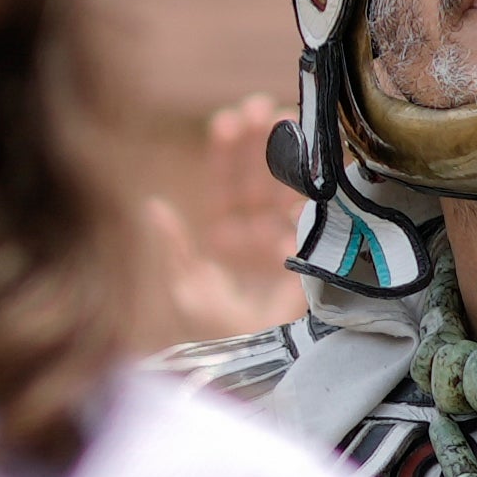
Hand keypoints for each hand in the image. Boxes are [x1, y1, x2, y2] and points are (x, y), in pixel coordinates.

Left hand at [143, 95, 305, 343]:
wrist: (260, 368)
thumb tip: (153, 206)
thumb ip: (174, 249)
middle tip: (262, 108)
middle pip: (259, 171)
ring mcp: (287, 233)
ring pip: (289, 182)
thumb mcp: (189, 292)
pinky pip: (318, 210)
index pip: (225, 178)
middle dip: (261, 137)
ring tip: (290, 120)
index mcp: (225, 229)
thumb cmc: (218, 334)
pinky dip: (321, 182)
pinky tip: (323, 157)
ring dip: (291, 150)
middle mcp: (257, 225)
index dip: (227, 149)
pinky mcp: (312, 248)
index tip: (228, 121)